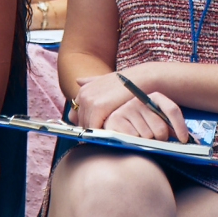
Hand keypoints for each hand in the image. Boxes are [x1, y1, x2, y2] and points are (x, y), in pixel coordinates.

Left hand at [70, 69, 186, 141]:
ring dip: (96, 134)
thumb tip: (77, 81)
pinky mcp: (98, 107)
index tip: (95, 130)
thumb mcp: (106, 80)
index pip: (75, 115)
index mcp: (84, 90)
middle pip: (81, 122)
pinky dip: (101, 133)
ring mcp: (89, 100)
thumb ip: (91, 81)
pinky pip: (94, 127)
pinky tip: (111, 135)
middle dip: (90, 131)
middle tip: (103, 137)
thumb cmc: (127, 81)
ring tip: (108, 138)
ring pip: (87, 127)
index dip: (85, 124)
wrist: (142, 78)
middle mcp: (83, 94)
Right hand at [103, 93, 187, 141]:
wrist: (115, 122)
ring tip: (141, 136)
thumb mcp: (157, 120)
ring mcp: (127, 108)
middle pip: (161, 128)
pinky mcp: (116, 119)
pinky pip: (134, 137)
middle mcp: (140, 100)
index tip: (184, 140)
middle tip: (156, 139)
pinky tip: (130, 136)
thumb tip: (191, 140)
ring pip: (147, 135)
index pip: (172, 110)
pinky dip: (134, 141)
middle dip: (161, 139)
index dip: (180, 126)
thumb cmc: (141, 123)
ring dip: (146, 141)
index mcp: (154, 97)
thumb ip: (172, 128)